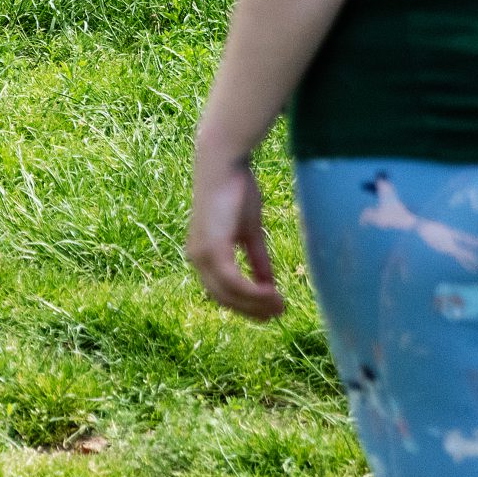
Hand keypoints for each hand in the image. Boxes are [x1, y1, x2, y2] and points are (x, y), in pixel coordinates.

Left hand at [187, 156, 285, 320]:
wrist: (225, 164)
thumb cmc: (236, 191)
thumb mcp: (249, 232)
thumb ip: (256, 258)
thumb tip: (269, 284)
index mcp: (202, 254)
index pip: (221, 292)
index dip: (245, 305)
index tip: (270, 311)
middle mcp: (197, 258)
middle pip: (224, 299)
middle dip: (252, 310)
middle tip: (279, 312)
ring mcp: (202, 254)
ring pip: (229, 294)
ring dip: (257, 304)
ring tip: (280, 306)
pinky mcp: (212, 248)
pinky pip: (234, 281)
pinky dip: (253, 292)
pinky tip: (272, 293)